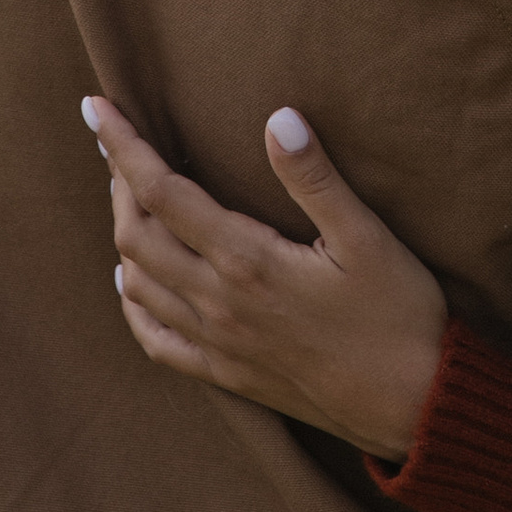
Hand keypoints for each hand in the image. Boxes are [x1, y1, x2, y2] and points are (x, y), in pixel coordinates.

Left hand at [81, 96, 449, 462]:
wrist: (414, 405)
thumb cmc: (399, 314)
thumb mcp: (367, 237)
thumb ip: (315, 178)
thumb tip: (278, 117)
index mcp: (247, 261)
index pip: (161, 192)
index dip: (122, 147)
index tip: (97, 107)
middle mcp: (219, 303)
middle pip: (136, 234)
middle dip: (118, 183)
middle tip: (118, 143)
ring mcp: (218, 344)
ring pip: (139, 283)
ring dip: (124, 233)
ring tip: (127, 195)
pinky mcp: (228, 374)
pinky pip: (156, 341)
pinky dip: (133, 303)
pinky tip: (134, 282)